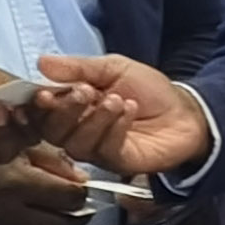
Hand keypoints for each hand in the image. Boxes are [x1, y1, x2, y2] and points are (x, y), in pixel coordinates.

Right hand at [0, 147, 92, 224]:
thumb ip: (53, 161)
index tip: (78, 184)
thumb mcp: (19, 149)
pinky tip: (37, 223)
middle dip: (75, 214)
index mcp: (17, 184)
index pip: (69, 196)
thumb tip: (83, 181)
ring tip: (55, 211)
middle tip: (72, 202)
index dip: (80, 190)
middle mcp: (14, 217)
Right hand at [34, 54, 212, 176]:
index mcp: (73, 105)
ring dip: (94, 119)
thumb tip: (42, 63)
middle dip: (66, 109)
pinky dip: (115, 128)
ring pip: (76, 143)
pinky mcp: (116, 162)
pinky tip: (129, 110)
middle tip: (87, 91)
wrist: (184, 112)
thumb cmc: (148, 90)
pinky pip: (104, 149)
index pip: (43, 110)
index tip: (44, 93)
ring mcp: (96, 149)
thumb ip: (78, 67)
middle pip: (53, 131)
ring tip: (116, 100)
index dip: (39, 103)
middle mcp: (79, 130)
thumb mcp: (113, 67)